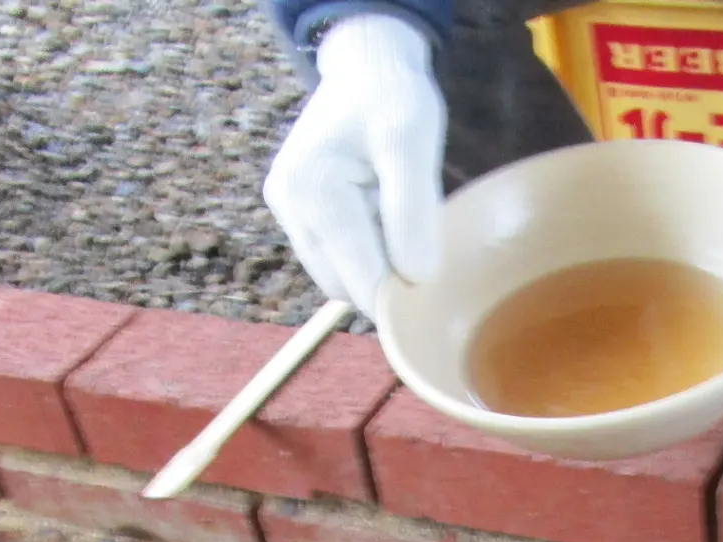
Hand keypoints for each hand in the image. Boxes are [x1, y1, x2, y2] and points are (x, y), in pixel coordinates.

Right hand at [264, 13, 444, 313]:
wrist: (365, 67)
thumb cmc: (394, 98)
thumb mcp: (414, 142)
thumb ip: (413, 211)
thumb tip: (415, 279)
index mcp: (315, 191)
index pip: (361, 281)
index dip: (401, 294)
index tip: (437, 283)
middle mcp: (289, 206)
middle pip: (346, 285)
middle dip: (386, 279)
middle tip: (420, 241)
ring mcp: (285, 211)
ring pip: (336, 278)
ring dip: (372, 266)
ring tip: (395, 220)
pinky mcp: (291, 213)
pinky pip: (330, 259)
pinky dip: (360, 253)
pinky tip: (378, 219)